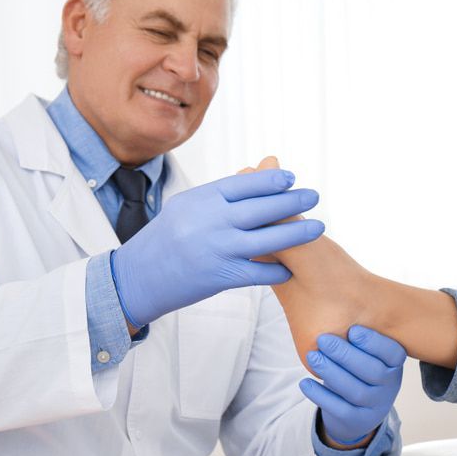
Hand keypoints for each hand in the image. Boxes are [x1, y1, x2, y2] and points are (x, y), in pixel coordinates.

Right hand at [111, 169, 323, 325]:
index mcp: (202, 200)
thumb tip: (256, 179)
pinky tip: (292, 267)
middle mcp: (210, 222)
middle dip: (292, 201)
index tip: (291, 178)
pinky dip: (277, 270)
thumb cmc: (165, 239)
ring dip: (297, 233)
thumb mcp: (186, 207)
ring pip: (267, 239)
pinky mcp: (219, 277)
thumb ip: (219, 196)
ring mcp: (216, 250)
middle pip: (261, 208)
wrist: (138, 277)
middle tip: (314, 196)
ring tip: (318, 227)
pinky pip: (258, 272)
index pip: (244, 184)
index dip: (271, 180)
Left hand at [299, 325, 406, 445]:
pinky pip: (339, 408)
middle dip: (345, 354)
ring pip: (354, 390)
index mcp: (394, 365)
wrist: (357, 413)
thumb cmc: (357, 370)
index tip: (352, 329)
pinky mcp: (357, 420)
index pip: (392, 353)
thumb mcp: (367, 354)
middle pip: (371, 371)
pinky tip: (305, 382)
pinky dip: (321, 395)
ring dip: (331, 371)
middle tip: (323, 339)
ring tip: (312, 356)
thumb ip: (359, 336)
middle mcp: (389, 386)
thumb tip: (339, 298)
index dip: (373, 341)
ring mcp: (375, 406)